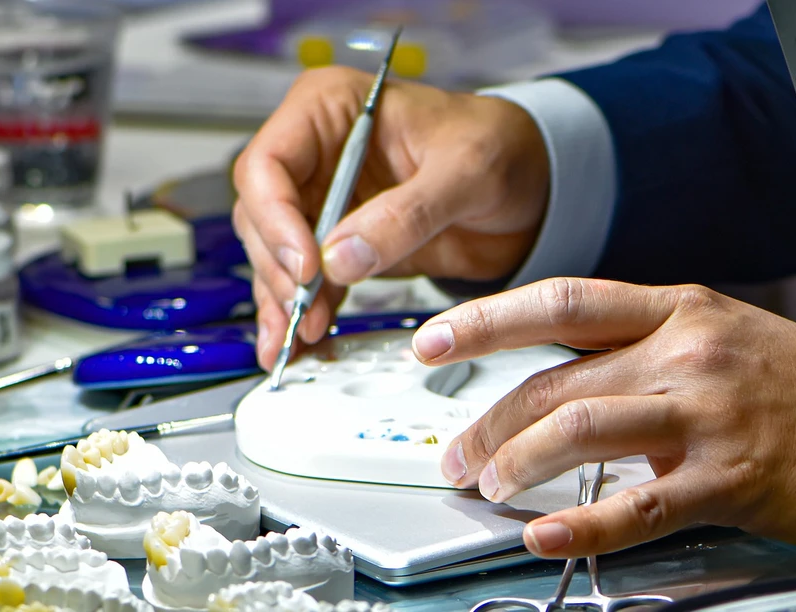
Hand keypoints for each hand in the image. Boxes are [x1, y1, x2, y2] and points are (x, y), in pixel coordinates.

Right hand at [232, 66, 550, 369]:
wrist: (533, 182)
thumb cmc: (501, 146)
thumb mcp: (467, 171)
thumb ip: (407, 212)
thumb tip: (344, 257)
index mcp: (331, 109)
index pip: (269, 163)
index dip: (276, 218)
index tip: (307, 266)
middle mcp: (318, 153)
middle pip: (263, 215)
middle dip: (279, 268)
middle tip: (304, 312)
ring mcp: (327, 200)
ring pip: (277, 253)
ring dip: (283, 300)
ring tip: (295, 340)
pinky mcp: (344, 243)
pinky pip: (310, 280)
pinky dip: (305, 311)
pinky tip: (302, 343)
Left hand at [411, 278, 795, 557]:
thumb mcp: (722, 335)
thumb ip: (644, 347)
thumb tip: (564, 376)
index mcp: (679, 309)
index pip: (560, 304)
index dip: (485, 321)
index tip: (433, 342)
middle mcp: (686, 351)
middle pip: (556, 378)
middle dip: (488, 420)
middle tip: (455, 453)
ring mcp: (707, 413)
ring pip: (583, 428)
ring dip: (519, 461)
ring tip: (490, 487)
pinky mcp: (730, 477)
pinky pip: (640, 504)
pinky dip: (584, 523)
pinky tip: (547, 535)